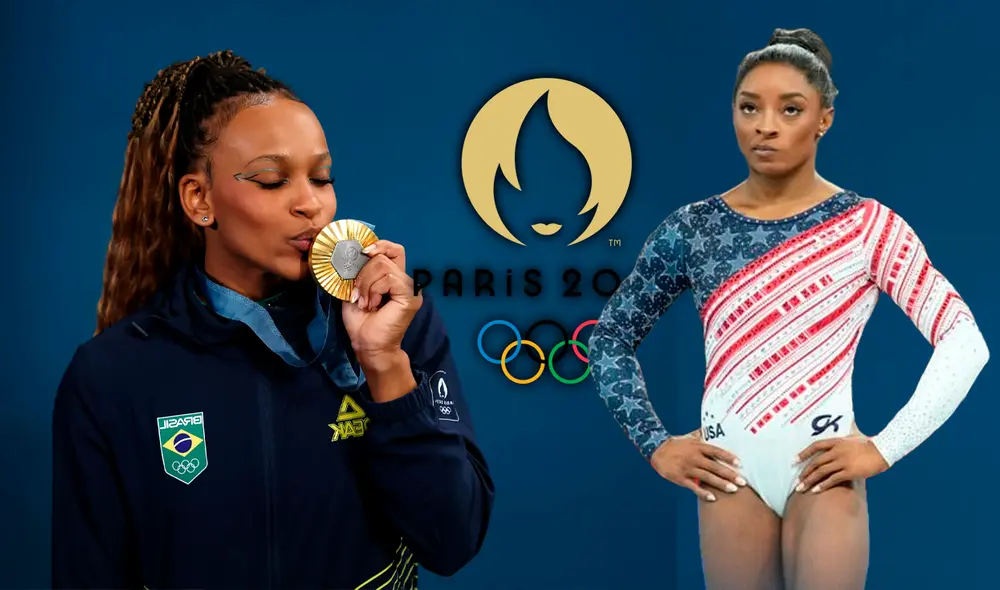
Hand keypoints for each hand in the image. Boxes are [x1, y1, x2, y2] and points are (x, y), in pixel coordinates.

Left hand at [341, 239, 422, 370]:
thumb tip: (353, 254)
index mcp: (394, 278)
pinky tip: (373, 305)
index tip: (363, 253)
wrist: (368, 345)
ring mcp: (410, 288)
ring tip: (365, 302)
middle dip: (364, 272)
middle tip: (358, 294)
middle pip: (385, 255)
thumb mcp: (355, 290)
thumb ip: (359, 272)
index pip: (394, 249)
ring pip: (384, 266)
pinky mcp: (410, 296)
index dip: (379, 245)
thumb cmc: (361, 322)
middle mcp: (405, 280)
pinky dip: (374, 290)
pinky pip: (389, 279)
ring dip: (367, 284)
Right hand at [650, 430, 746, 501]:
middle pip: (714, 466)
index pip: (716, 451)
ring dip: (720, 484)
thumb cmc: (676, 444)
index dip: (728, 457)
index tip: (739, 463)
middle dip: (729, 474)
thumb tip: (713, 425)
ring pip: (707, 477)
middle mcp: (694, 457)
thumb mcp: (690, 436)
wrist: (656, 450)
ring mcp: (687, 468)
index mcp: (698, 446)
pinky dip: (703, 492)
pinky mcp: (680, 478)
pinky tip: (713, 498)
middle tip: (742, 482)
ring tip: (733, 490)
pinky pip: (694, 486)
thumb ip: (702, 433)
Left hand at [795, 436, 888, 492]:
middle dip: (804, 472)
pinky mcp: (849, 471)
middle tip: (797, 481)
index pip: (815, 446)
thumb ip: (844, 438)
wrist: (883, 451)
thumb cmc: (870, 444)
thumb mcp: (854, 437)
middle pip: (816, 462)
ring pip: (821, 472)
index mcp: (837, 441)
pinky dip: (822, 485)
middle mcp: (837, 451)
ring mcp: (842, 461)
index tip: (794, 460)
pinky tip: (815, 490)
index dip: (803, 453)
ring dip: (809, 481)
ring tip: (801, 489)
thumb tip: (841, 435)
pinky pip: (832, 479)